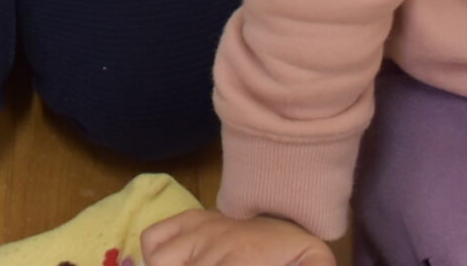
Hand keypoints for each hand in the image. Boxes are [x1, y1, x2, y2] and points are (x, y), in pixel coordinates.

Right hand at [142, 210, 333, 265]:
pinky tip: (175, 264)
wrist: (294, 206)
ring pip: (160, 260)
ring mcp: (198, 230)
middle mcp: (213, 246)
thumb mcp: (313, 261)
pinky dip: (154, 255)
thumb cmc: (297, 250)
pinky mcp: (190, 220)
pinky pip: (153, 238)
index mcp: (239, 262)